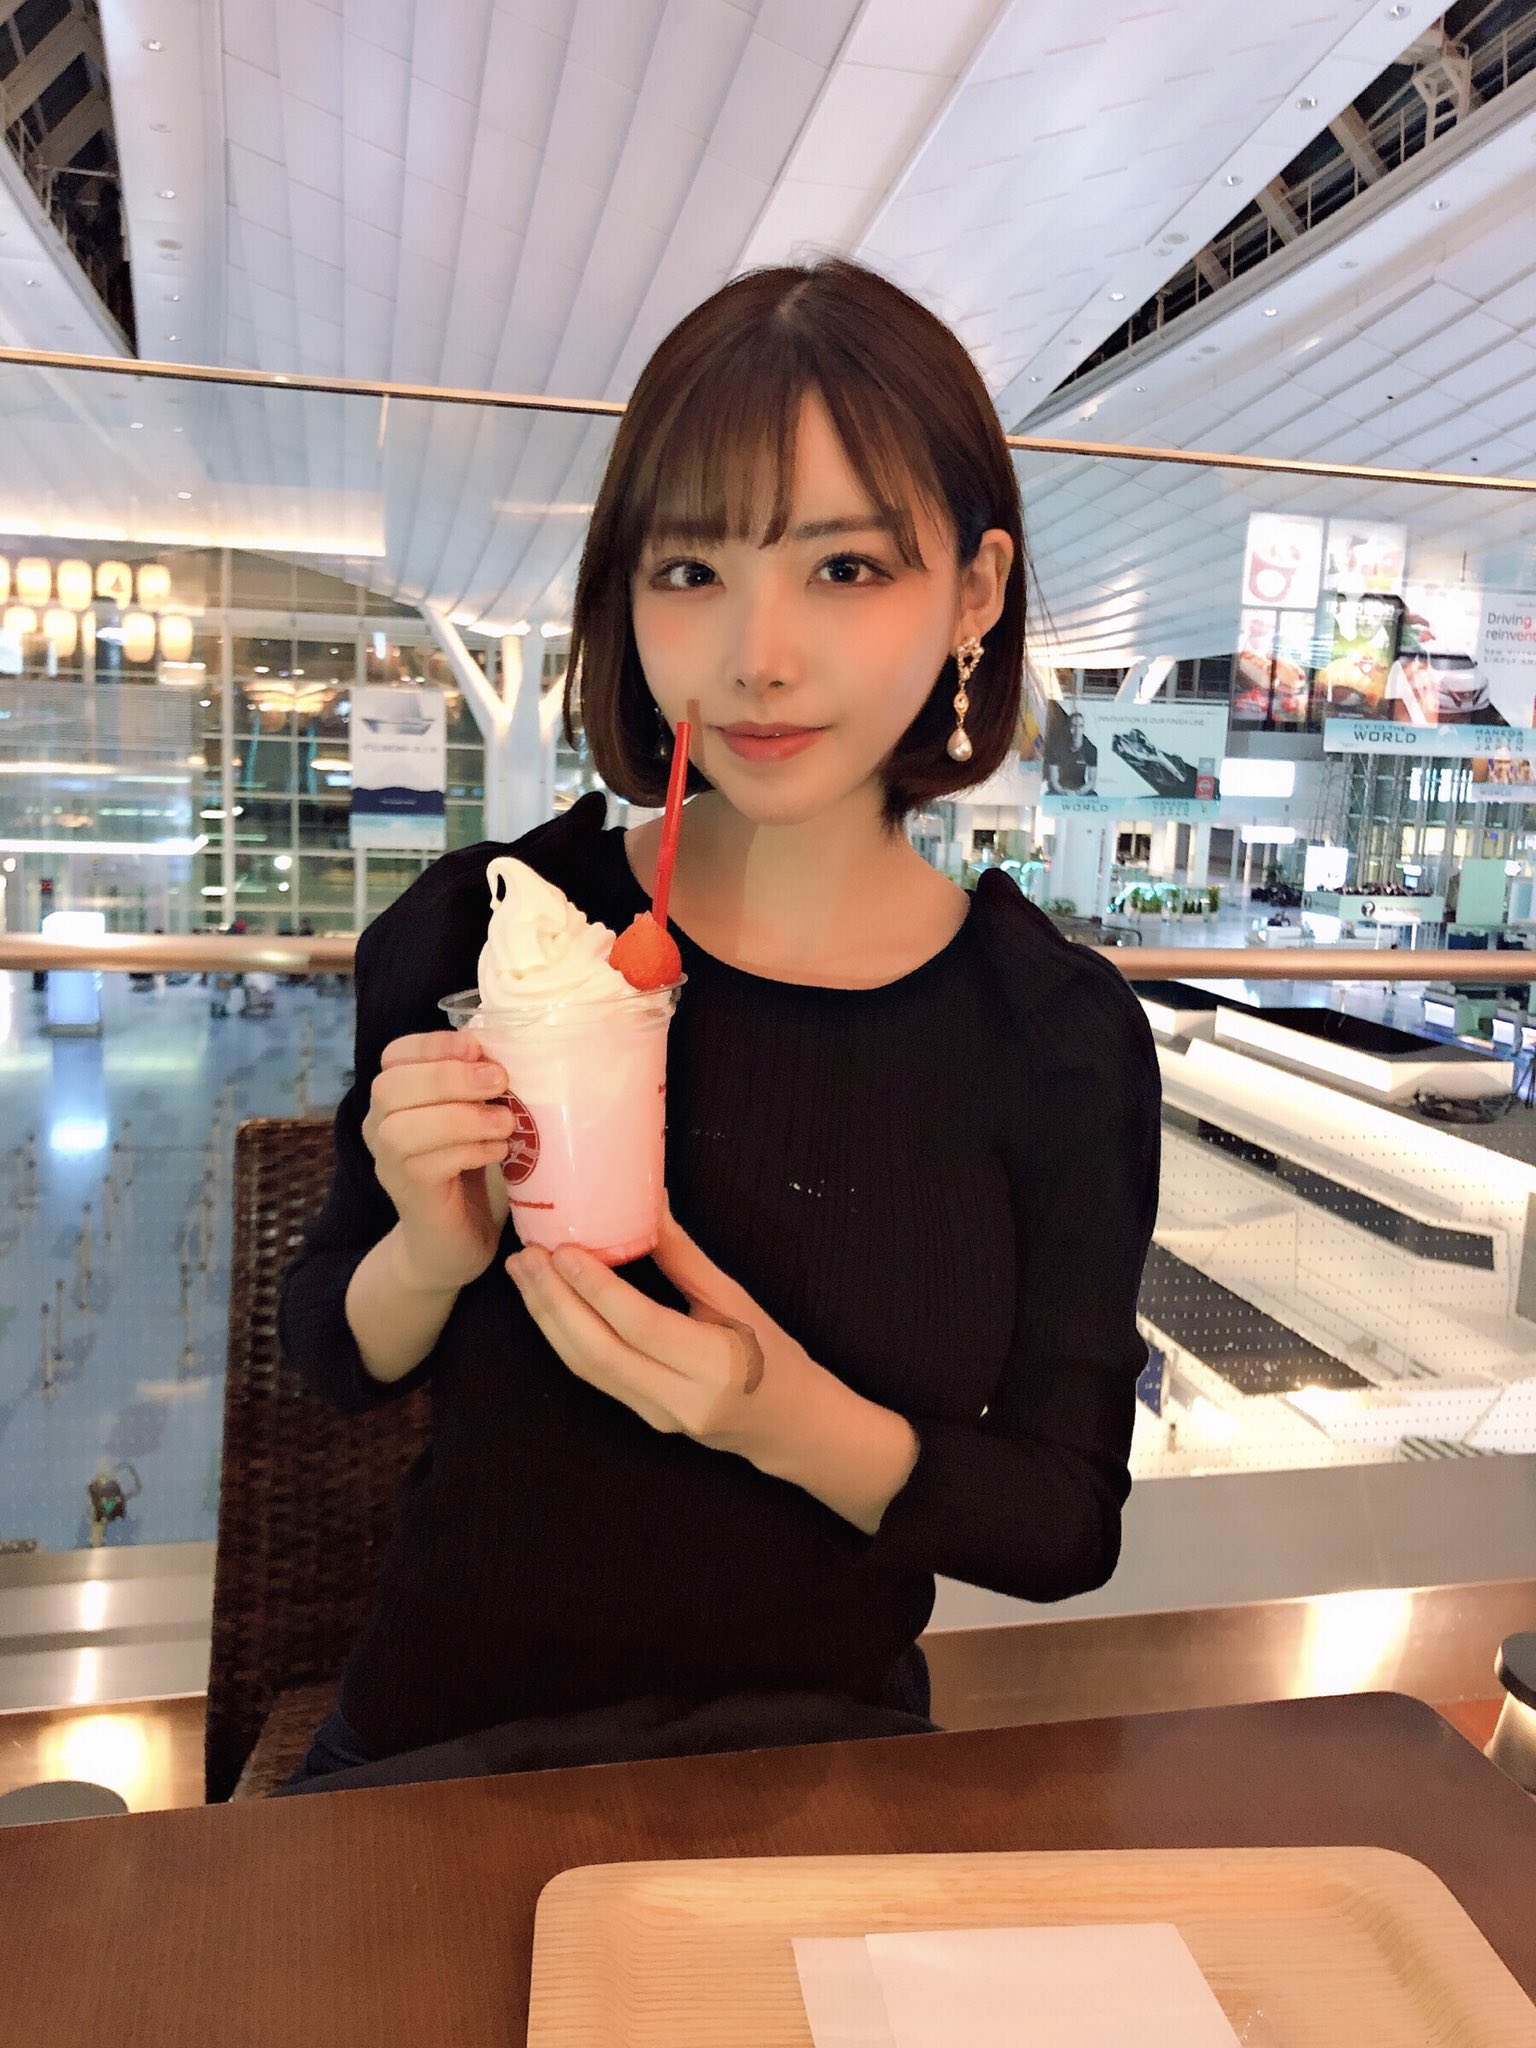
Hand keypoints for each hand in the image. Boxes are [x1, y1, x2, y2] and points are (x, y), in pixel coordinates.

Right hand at [362, 1031, 513, 1291]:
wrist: (455, 1242)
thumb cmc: (473, 1171)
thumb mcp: (480, 1117)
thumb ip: (484, 1087)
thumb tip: (519, 1049)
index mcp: (397, 1098)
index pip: (395, 1055)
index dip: (433, 1044)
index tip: (477, 1047)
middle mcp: (380, 1126)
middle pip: (390, 1086)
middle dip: (448, 1077)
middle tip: (499, 1081)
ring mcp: (389, 1164)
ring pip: (401, 1129)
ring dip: (460, 1118)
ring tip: (505, 1123)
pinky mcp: (409, 1196)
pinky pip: (426, 1166)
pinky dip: (468, 1151)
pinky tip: (498, 1152)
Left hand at [506, 1205, 816, 1454]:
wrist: (787, 1421)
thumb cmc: (772, 1351)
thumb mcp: (736, 1298)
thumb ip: (684, 1256)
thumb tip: (647, 1199)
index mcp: (716, 1363)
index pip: (641, 1325)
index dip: (596, 1288)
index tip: (562, 1249)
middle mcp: (682, 1398)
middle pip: (600, 1352)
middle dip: (555, 1302)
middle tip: (526, 1257)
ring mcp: (658, 1416)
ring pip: (587, 1368)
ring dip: (549, 1319)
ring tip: (524, 1275)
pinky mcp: (643, 1419)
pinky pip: (595, 1377)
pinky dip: (566, 1337)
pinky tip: (548, 1305)